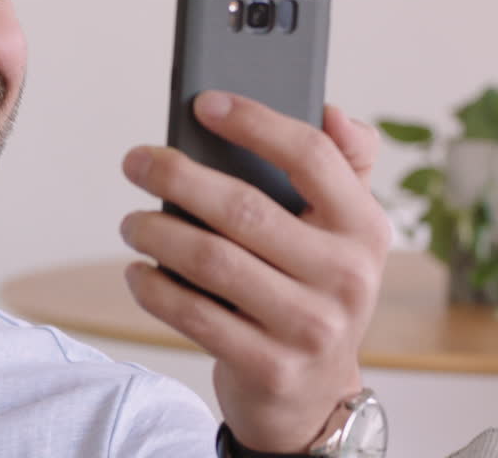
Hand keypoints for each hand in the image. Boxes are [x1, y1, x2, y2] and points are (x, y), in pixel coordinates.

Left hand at [119, 90, 390, 452]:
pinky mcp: (270, 367)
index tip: (203, 103)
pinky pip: (194, 316)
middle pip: (244, 208)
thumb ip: (342, 166)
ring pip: (211, 261)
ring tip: (132, 222)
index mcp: (365, 227)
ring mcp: (310, 327)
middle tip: (135, 161)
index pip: (312, 155)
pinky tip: (138, 272)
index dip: (254, 121)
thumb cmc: (313, 289)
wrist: (313, 394)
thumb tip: (334, 112)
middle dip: (177, 176)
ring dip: (156, 232)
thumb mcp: (343, 231)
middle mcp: (346, 276)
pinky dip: (154, 288)